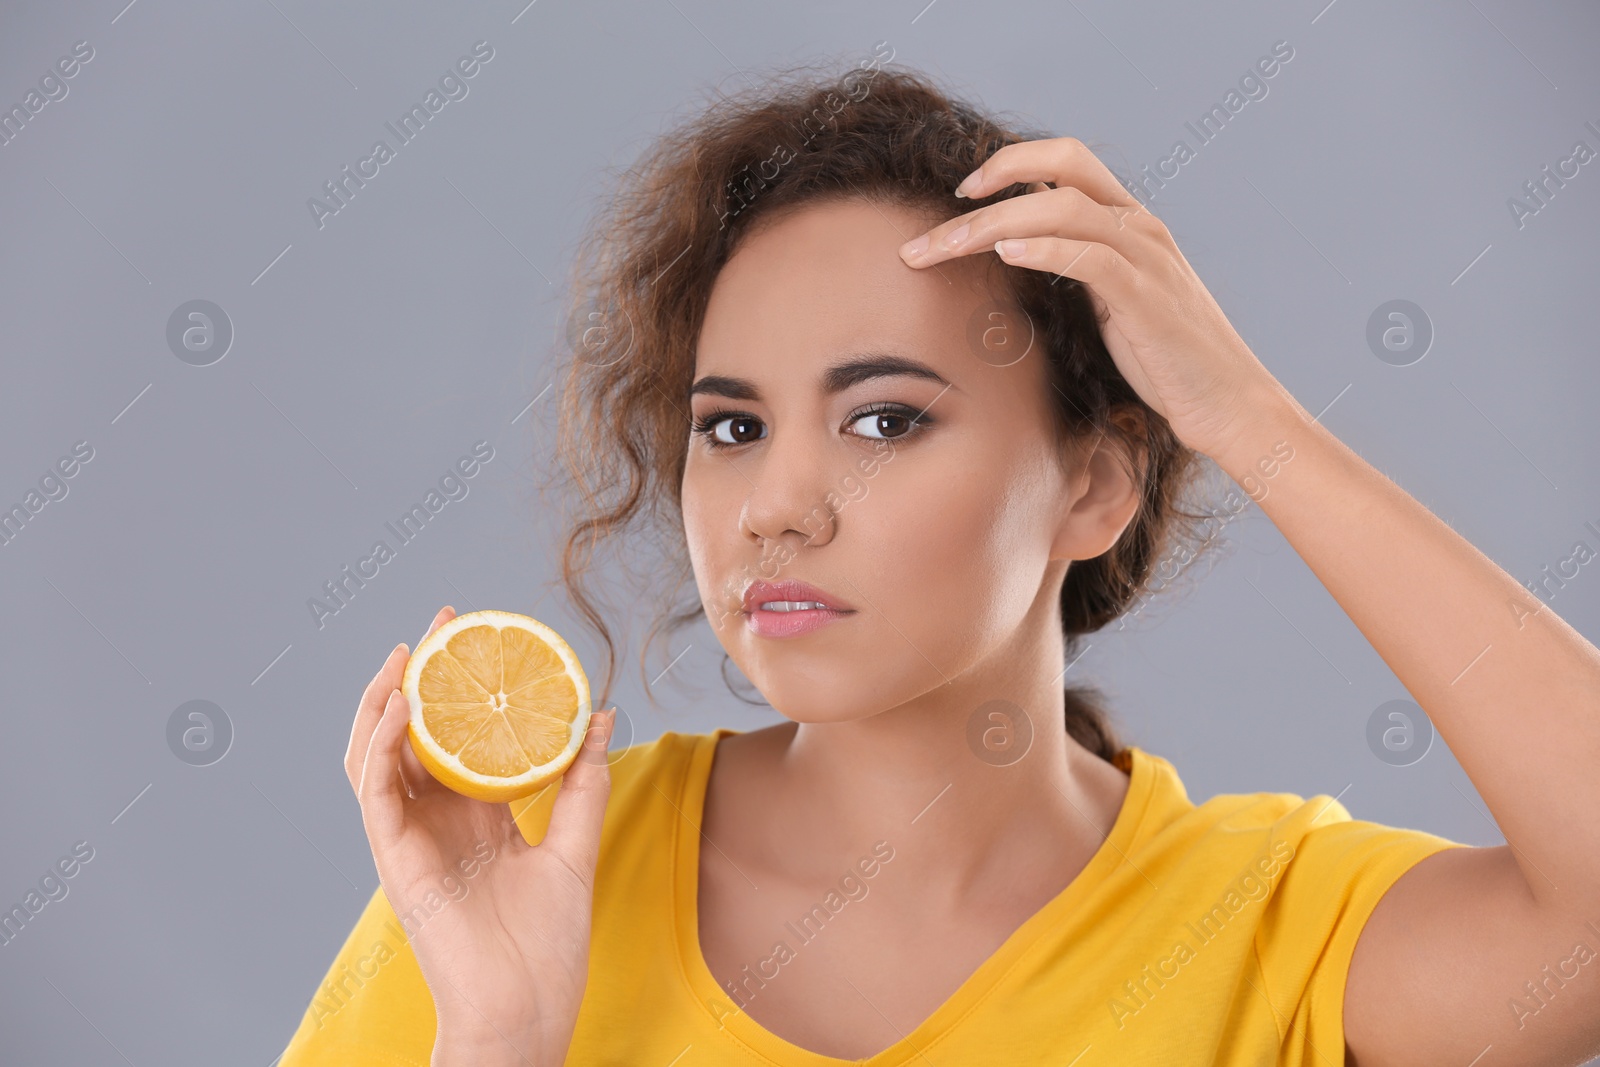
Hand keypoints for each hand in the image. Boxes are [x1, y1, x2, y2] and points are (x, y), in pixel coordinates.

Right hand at [345, 605, 617, 1065]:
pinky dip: (380, 743)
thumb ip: (581, 784)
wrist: (527, 1011)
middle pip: (414, 735)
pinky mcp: (393, 858)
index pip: (458, 739)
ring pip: (377, 754)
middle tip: (445, 622)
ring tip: (408, 653)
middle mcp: (436, 823)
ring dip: (384, 700)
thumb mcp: (574, 849)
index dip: (461, 689)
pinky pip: (373, 790)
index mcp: (475, 819)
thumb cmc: (548, 948)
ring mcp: (410, 839)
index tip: (480, 637)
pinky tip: (400, 705)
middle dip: (423, 676)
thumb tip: (602, 716)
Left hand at [897, 136, 1286, 459]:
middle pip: (1061, 170)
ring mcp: (1148, 260)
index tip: (963, 194)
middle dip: (989, 188)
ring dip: (994, 223)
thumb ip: (1077, 271)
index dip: (1013, 162)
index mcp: (1131, 224)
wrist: (1230, 406)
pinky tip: (1006, 255)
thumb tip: (1018, 260)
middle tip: (932, 230)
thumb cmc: (1167, 363)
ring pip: (1065, 209)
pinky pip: (1092, 258)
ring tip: (945, 248)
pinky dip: (1045, 249)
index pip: (1069, 161)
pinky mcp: (1148, 300)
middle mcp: (1141, 228)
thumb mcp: (1112, 304)